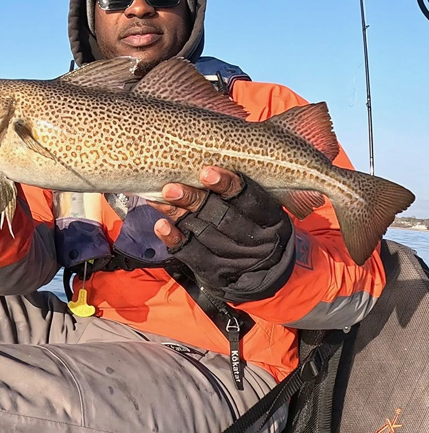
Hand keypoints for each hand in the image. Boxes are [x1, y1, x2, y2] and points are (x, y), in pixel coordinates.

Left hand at [147, 167, 294, 301]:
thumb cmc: (257, 229)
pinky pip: (191, 254)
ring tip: (160, 198)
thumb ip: (246, 190)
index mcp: (272, 220)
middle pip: (223, 217)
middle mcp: (256, 240)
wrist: (260, 279)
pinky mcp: (215, 271)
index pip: (252, 200)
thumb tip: (218, 153)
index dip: (229, 185)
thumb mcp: (265, 213)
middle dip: (195, 200)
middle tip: (171, 187)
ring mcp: (234, 258)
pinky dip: (174, 238)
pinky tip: (161, 225)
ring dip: (179, 214)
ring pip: (203, 233)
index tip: (206, 172)